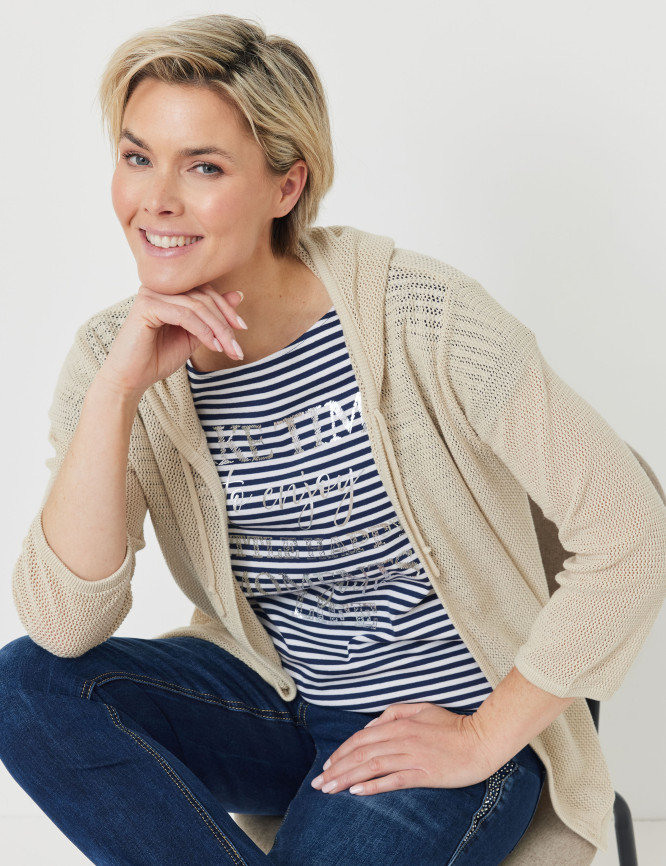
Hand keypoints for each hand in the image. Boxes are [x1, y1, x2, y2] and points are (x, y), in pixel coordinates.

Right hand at [98, 283, 245, 398]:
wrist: (132, 378)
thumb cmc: (158, 357)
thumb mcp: (194, 335)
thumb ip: (212, 317)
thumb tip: (238, 295)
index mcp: (170, 291)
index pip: (205, 291)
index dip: (226, 309)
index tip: (242, 328)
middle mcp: (159, 287)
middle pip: (203, 297)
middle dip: (225, 323)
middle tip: (237, 347)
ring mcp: (151, 294)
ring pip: (197, 306)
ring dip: (218, 330)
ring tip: (228, 350)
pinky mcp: (146, 306)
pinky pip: (184, 314)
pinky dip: (203, 331)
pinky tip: (213, 346)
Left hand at [311, 702, 497, 795]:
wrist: (482, 740)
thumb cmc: (453, 726)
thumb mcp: (422, 709)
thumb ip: (395, 712)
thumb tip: (371, 726)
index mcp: (399, 723)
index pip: (361, 738)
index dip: (341, 751)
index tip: (328, 765)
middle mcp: (401, 737)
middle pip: (361, 754)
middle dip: (336, 769)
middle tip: (318, 784)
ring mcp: (412, 755)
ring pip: (371, 767)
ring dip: (347, 778)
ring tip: (329, 790)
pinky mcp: (424, 772)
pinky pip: (393, 780)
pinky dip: (373, 786)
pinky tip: (357, 793)